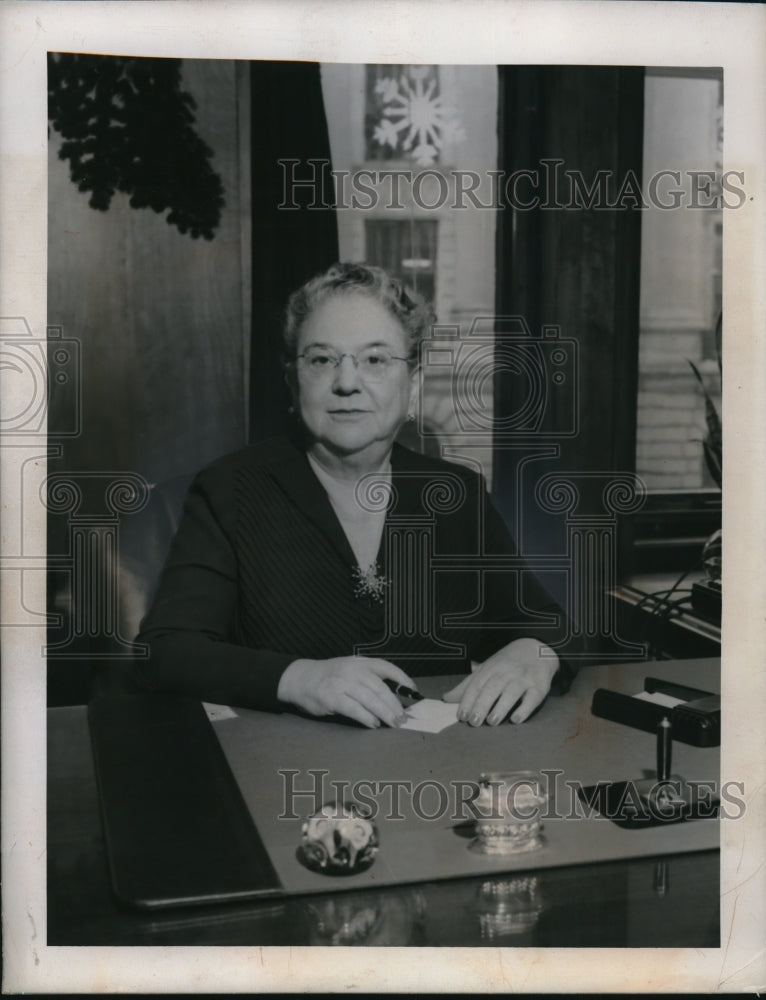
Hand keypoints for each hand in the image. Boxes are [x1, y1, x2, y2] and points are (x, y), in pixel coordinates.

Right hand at [277, 655, 417, 727]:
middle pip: (380, 688)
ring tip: (393, 724)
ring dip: (384, 713)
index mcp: (360, 662)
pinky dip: (366, 718)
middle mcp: (353, 670)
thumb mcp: (350, 667)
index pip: (386, 667)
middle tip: (403, 718)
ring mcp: (342, 683)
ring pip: (370, 700)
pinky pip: (354, 709)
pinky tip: (374, 724)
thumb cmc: (330, 675)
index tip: (413, 690)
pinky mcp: (332, 698)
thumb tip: (392, 697)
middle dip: (394, 705)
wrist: (301, 678)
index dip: (402, 678)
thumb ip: (368, 677)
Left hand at [442, 638, 557, 725]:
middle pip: (492, 688)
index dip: (468, 700)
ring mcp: (523, 678)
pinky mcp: (539, 686)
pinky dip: (524, 709)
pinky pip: (532, 698)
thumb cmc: (506, 664)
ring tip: (492, 722)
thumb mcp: (485, 669)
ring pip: (511, 692)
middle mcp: (506, 672)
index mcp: (490, 669)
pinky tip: (516, 719)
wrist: (536, 649)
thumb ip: (467, 686)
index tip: (461, 716)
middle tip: (474, 722)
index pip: (477, 684)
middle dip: (482, 705)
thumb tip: (446, 699)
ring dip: (501, 707)